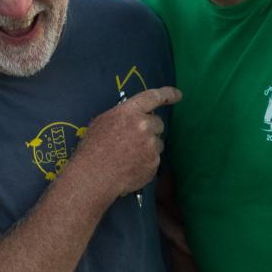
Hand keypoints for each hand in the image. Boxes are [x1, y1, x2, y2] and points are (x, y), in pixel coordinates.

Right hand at [68, 87, 180, 202]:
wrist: (93, 176)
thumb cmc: (93, 148)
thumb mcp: (103, 122)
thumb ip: (124, 115)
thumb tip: (135, 116)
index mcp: (130, 112)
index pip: (154, 97)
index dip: (168, 94)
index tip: (178, 95)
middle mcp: (144, 126)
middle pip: (158, 123)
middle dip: (150, 129)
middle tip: (133, 140)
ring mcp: (151, 146)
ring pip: (157, 143)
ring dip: (148, 147)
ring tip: (129, 156)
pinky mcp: (154, 164)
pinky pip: (154, 160)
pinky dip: (146, 163)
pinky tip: (130, 167)